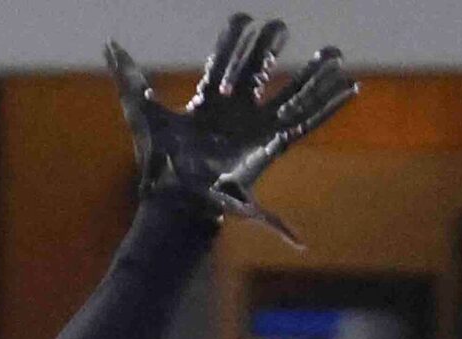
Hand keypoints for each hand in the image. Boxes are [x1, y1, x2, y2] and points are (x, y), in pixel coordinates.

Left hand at [105, 15, 355, 245]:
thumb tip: (111, 44)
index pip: (225, 61)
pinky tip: (350, 88)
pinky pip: (308, 120)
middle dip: (268, 46)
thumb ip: (129, 77)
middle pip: (259, 70)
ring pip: (292, 94)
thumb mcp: (142, 112)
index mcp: (209, 102)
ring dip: (314, 75)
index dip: (234, 40)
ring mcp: (256, 128)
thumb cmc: (161, 163)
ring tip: (335, 56)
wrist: (175, 197)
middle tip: (279, 25)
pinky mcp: (273, 144)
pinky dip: (330, 105)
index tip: (243, 18)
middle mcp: (236, 113)